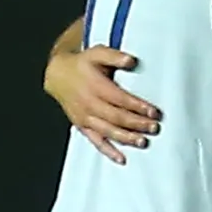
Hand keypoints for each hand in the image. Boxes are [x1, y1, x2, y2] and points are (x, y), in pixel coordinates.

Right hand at [48, 44, 160, 162]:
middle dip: (137, 124)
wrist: (57, 75)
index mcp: (95, 86)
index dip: (138, 106)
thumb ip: (114, 56)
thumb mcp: (97, 53)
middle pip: (116, 117)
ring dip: (126, 138)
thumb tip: (131, 60)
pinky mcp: (82, 126)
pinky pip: (96, 141)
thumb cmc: (81, 64)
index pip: (120, 99)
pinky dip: (108, 151)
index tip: (153, 112)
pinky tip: (121, 158)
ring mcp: (85, 117)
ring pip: (108, 131)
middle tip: (154, 128)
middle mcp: (89, 104)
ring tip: (143, 142)